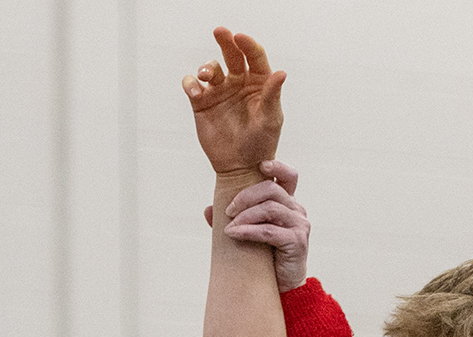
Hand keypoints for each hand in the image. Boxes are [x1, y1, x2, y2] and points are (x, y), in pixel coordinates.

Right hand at [183, 28, 285, 173]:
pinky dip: (191, 84)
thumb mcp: (270, 120)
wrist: (240, 168)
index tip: (240, 37)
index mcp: (258, 82)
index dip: (248, 44)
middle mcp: (238, 82)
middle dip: (225, 41)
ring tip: (206, 76)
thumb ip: (272, 95)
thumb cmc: (260, 145)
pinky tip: (195, 91)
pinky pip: (193, 85)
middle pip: (231, 54)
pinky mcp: (202, 103)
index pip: (254, 56)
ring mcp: (219, 91)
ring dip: (207, 67)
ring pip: (211, 68)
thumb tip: (281, 73)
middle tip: (220, 32)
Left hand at [225, 160, 309, 291]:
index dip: (276, 166)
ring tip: (229, 227)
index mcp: (288, 204)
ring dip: (244, 216)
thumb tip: (208, 210)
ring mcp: (300, 225)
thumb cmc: (265, 261)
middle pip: (271, 189)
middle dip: (245, 197)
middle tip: (228, 211)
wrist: (282, 289)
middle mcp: (296, 211)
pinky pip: (269, 230)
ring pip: (269, 208)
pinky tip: (233, 234)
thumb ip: (233, 220)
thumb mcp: (248, 235)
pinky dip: (248, 231)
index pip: (288, 176)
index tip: (259, 165)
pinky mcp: (297, 241)